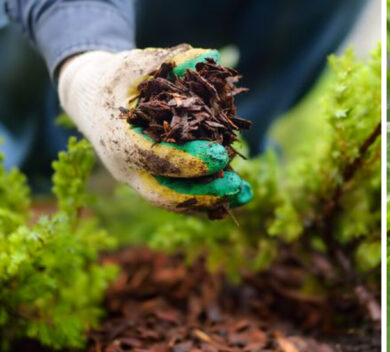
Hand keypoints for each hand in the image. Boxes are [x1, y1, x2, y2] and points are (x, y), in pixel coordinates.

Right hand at [57, 44, 251, 211]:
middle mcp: (125, 166)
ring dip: (210, 201)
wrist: (89, 99)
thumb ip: (171, 60)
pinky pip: (179, 198)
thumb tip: (211, 57)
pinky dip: (208, 200)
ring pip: (173, 201)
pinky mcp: (150, 183)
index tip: (221, 155)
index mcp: (118, 137)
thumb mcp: (136, 63)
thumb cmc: (116, 78)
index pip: (153, 157)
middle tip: (236, 186)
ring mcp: (137, 179)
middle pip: (163, 193)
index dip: (189, 160)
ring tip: (245, 194)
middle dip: (201, 193)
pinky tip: (239, 197)